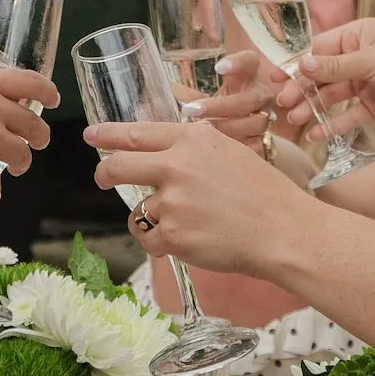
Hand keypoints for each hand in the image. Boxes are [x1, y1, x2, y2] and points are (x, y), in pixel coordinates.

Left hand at [86, 119, 311, 277]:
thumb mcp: (230, 152)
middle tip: (104, 179)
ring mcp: (172, 202)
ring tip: (190, 223)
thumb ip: (193, 150)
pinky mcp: (172, 235)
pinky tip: (188, 240)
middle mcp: (176, 166)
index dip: (108, 135)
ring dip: (155, 218)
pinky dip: (162, 242)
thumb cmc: (265, 193)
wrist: (283, 230)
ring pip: (139, 210)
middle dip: (105, 174)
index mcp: (192, 139)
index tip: (92, 135)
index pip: (137, 133)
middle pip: (118, 166)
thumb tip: (161, 154)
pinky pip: (148, 238)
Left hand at [183, 47, 281, 151]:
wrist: (236, 126)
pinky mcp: (266, 138)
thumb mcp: (208, 92)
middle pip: (249, 99)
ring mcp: (266, 116)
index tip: (218, 68)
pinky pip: (258, 144)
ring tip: (202, 131)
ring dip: (227, 128)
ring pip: (255, 123)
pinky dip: (238, 147)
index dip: (237, 64)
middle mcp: (260, 93)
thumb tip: (173, 89)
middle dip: (220, 106)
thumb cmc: (218, 104)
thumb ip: (194, 89)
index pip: (249, 61)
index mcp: (248, 74)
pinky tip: (219, 150)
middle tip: (191, 110)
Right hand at [274, 18, 374, 137]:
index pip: (319, 49)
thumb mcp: (370, 60)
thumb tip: (301, 65)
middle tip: (283, 103)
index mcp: (356, 36)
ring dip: (313, 108)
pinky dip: (332, 124)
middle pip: (321, 75)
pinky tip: (317, 133)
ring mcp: (364, 83)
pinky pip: (347, 115)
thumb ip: (334, 66)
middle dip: (302, 89)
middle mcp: (357, 58)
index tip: (275, 77)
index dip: (297, 64)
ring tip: (296, 120)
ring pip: (331, 96)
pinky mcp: (372, 107)